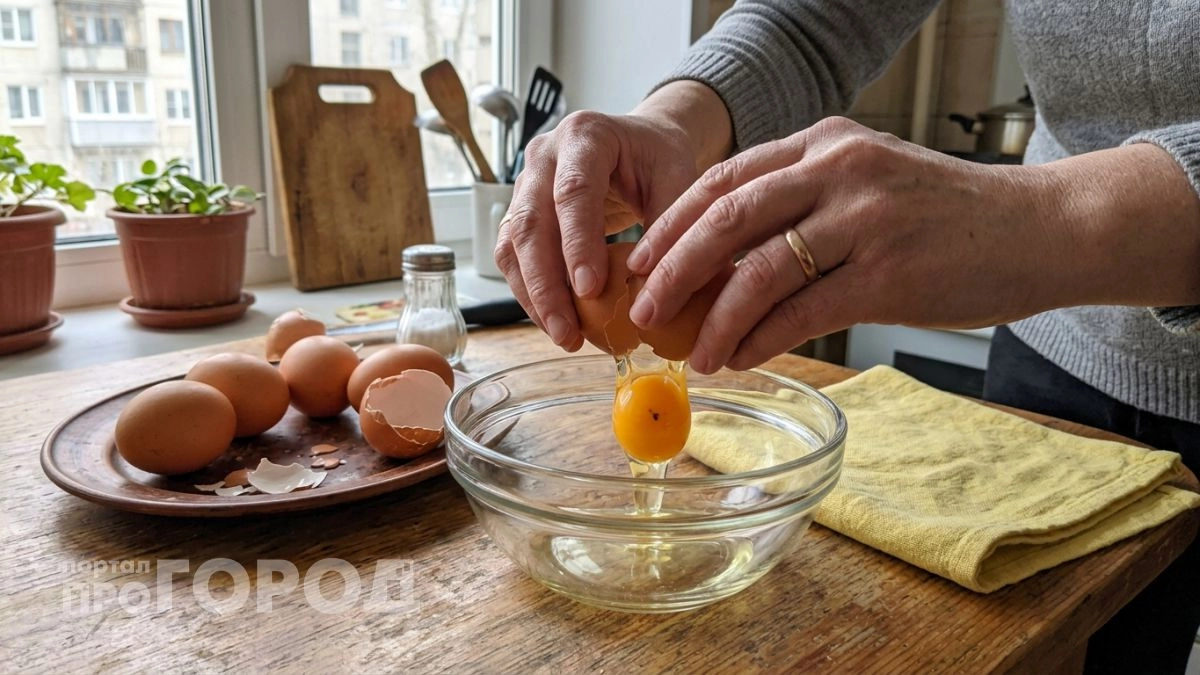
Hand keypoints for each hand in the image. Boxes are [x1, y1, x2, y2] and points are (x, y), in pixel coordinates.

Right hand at [493, 110, 699, 350]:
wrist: (638, 143)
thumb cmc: (657, 158)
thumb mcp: (677, 179)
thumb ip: (668, 228)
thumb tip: (653, 292)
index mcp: (585, 136)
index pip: (572, 192)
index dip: (578, 243)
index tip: (591, 289)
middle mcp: (544, 155)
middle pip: (532, 223)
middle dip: (547, 284)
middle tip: (569, 330)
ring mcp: (526, 183)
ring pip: (514, 244)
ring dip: (534, 296)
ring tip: (564, 336)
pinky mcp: (520, 212)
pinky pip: (513, 257)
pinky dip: (531, 292)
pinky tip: (556, 321)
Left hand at [626, 116, 1074, 373]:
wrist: (1039, 230)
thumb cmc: (946, 217)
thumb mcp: (869, 183)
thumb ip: (803, 204)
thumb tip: (725, 263)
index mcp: (824, 145)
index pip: (725, 179)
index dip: (672, 223)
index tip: (640, 261)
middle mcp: (838, 171)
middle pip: (726, 219)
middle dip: (672, 270)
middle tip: (643, 311)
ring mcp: (864, 220)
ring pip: (759, 271)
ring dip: (714, 319)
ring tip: (692, 353)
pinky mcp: (888, 274)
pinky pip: (802, 312)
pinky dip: (761, 339)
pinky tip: (740, 358)